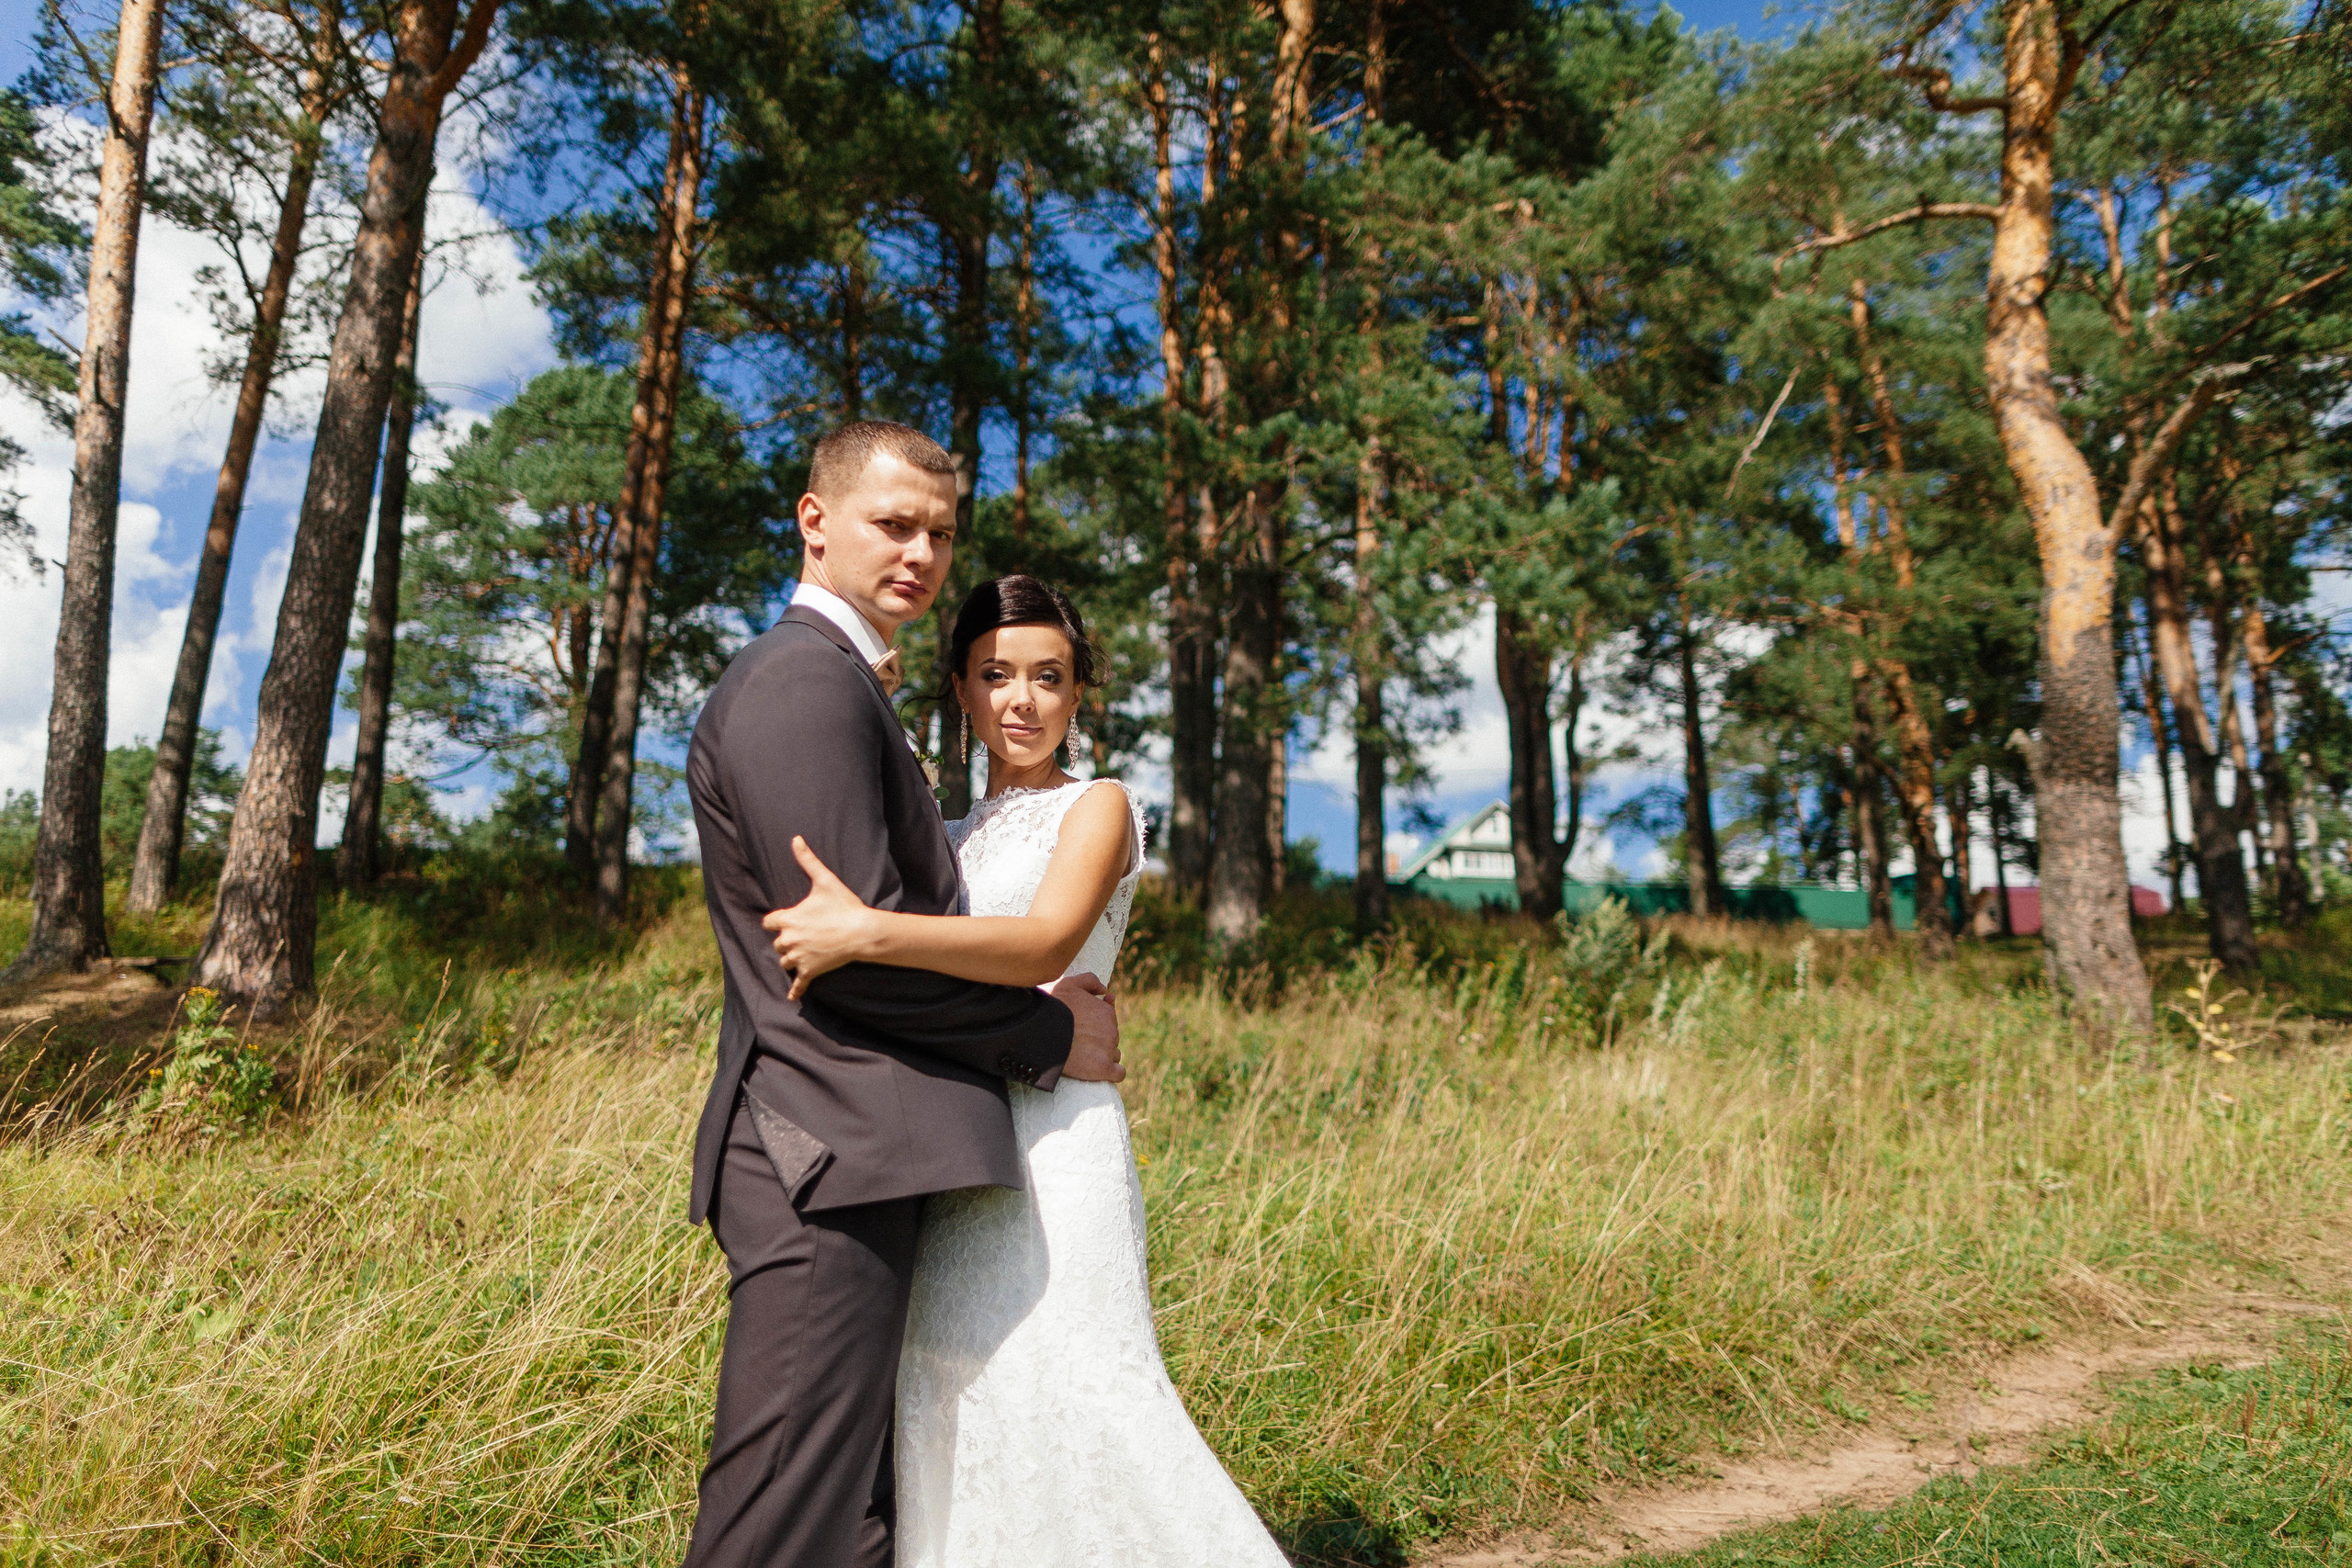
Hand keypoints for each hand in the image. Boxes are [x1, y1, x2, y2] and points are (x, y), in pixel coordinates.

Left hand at [763, 837, 878, 999]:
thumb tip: (795, 839)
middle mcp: (789, 939)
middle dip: (785, 941)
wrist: (862, 931)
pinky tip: (792, 997)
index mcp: (788, 919)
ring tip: (801, 956)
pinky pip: (798, 985)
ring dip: (790, 959)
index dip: (777, 922)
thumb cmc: (843, 906)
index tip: (784, 921)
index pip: (769, 923)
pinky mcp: (810, 971)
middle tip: (799, 937)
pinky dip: (795, 990)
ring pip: (784, 962)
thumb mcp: (824, 881)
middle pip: (777, 943)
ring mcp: (799, 957)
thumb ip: (807, 861)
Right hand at [1047, 972, 1123, 1083]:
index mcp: (1106, 1012)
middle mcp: (1112, 1030)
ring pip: (1114, 1055)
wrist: (1042, 1031)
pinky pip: (1118, 1073)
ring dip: (1104, 1057)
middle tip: (1079, 1043)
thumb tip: (1106, 990)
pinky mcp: (1103, 1068)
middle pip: (1111, 1039)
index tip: (1083, 1031)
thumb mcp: (1069, 984)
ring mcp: (1109, 1049)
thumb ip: (1090, 981)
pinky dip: (1113, 1073)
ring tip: (1084, 1057)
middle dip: (1099, 1041)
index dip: (1097, 1027)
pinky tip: (1101, 1071)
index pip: (1109, 1022)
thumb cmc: (1053, 1007)